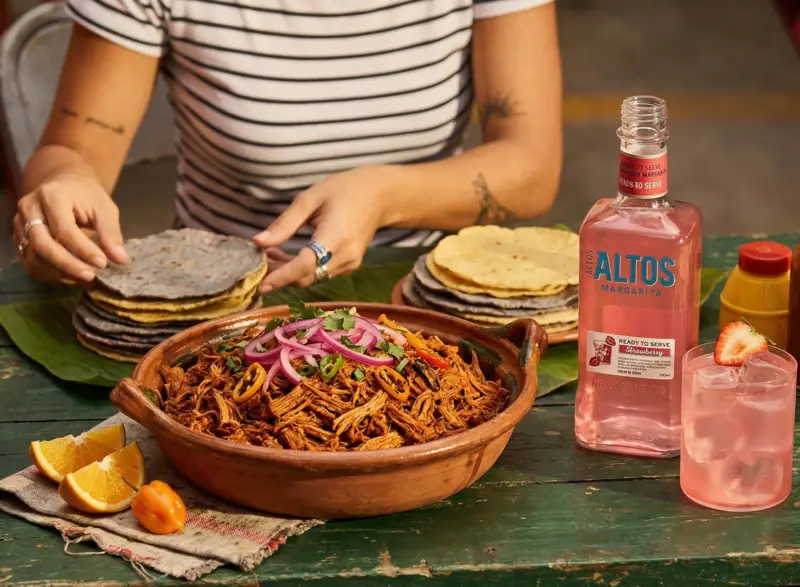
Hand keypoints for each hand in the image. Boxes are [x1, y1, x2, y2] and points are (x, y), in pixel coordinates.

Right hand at [13, 171, 128, 285]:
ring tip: (86, 279)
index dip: (83, 250)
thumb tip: (120, 259)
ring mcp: (20, 225)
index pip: (64, 230)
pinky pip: (31, 263)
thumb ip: (111, 232)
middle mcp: (30, 210)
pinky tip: (72, 277)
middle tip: (91, 277)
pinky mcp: (19, 238)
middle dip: (68, 265)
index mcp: (52, 196)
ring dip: (60, 274)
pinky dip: (51, 275)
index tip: (103, 264)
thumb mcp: (104, 207)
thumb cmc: (86, 194)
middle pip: (43, 246)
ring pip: (34, 258)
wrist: (64, 182)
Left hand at [253, 166, 394, 290]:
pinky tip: (288, 257)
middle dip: (280, 274)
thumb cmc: (344, 190)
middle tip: (258, 260)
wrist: (380, 196)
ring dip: (289, 273)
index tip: (260, 283)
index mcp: (336, 235)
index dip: (281, 276)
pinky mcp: (350, 266)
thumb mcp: (310, 199)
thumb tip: (259, 242)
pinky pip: (321, 274)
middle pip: (306, 277)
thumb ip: (285, 223)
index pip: (305, 264)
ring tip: (270, 256)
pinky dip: (302, 271)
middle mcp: (346, 256)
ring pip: (312, 278)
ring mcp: (350, 264)